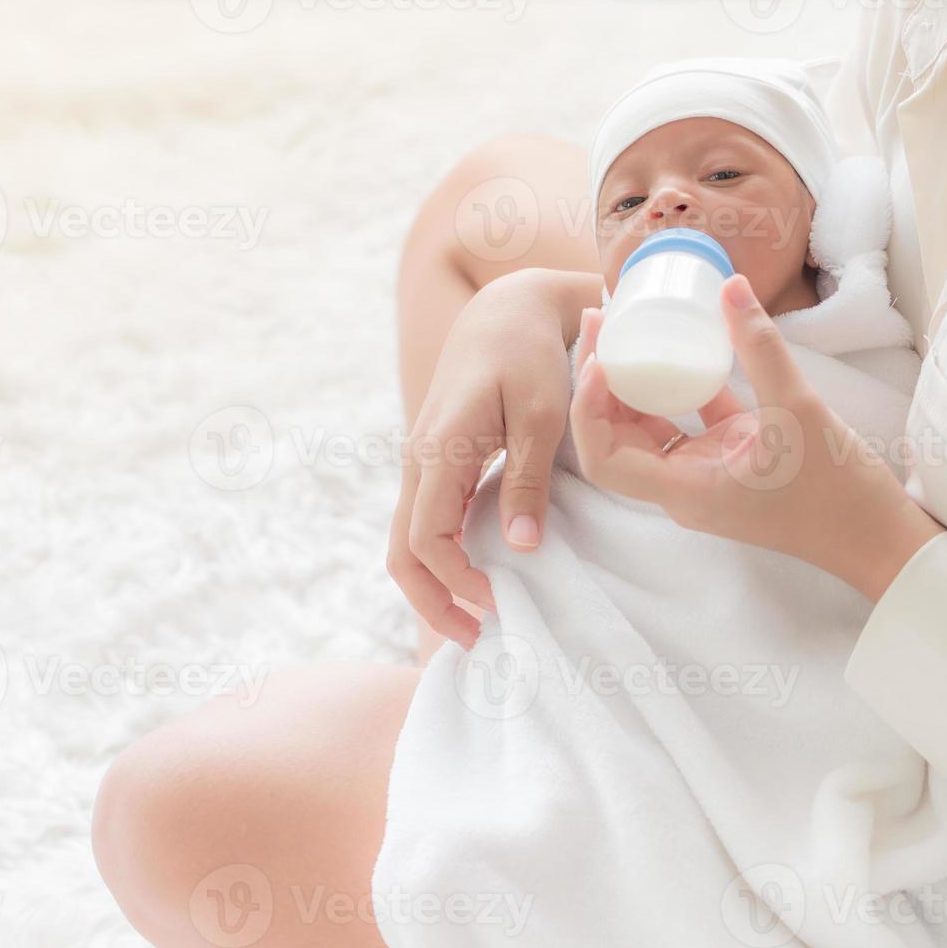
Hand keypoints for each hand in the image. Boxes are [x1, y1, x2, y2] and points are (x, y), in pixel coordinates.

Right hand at [387, 269, 586, 644]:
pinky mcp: (436, 461)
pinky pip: (426, 520)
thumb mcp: (543, 416)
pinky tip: (476, 573)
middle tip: (474, 639)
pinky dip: (444, 557)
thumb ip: (527, 482)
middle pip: (403, 551)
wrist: (507, 308)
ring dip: (436, 584)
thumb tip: (520, 549)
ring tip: (477, 618)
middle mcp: (418, 461)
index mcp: (439, 451)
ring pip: (409, 539)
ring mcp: (422, 462)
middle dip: (432, 602)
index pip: (428, 540)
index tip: (500, 605)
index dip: (456, 583)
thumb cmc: (530, 354)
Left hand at [568, 274, 945, 600]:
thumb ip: (760, 348)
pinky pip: (689, 420)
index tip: (598, 359)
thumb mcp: (798, 411)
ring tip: (626, 327)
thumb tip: (729, 286)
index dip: (587, 410)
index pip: (604, 459)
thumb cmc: (837, 492)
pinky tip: (680, 343)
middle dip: (598, 382)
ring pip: (647, 427)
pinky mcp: (729, 459)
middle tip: (600, 321)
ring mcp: (703, 473)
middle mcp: (682, 487)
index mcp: (684, 490)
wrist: (879, 537)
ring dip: (632, 382)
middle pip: (615, 437)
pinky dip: (680, 386)